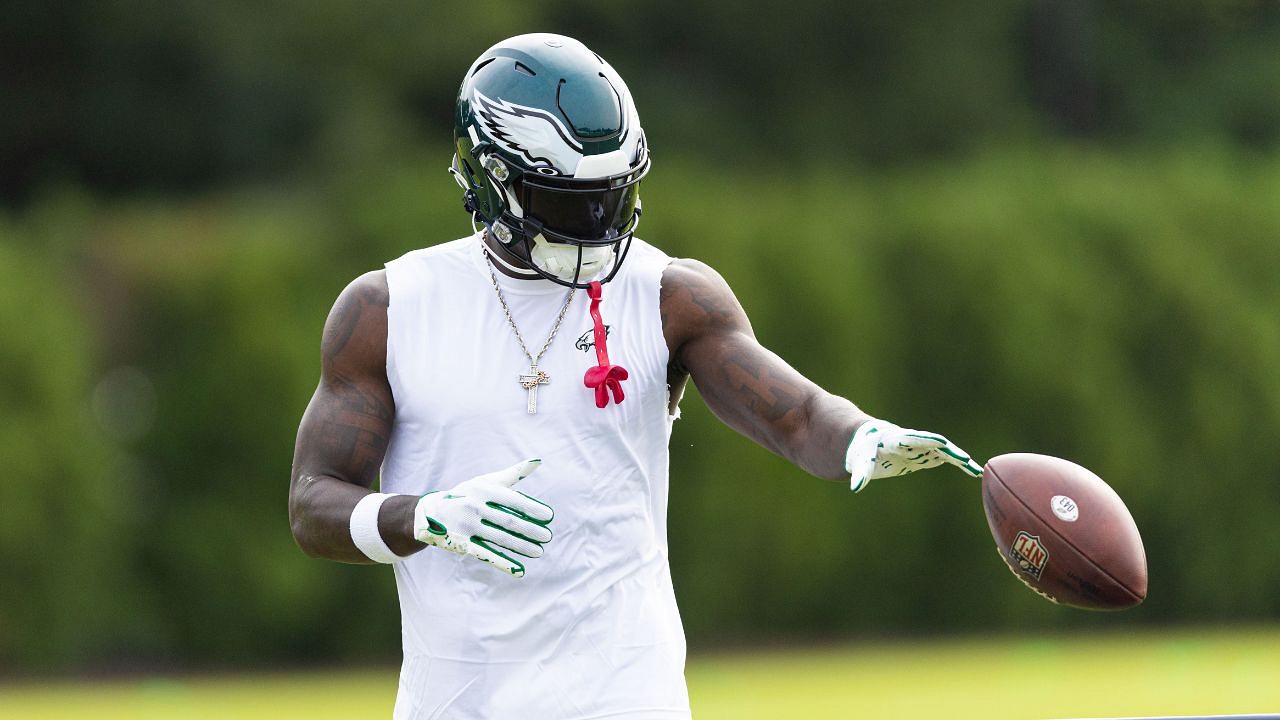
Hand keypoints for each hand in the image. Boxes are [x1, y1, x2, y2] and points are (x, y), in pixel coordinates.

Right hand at [413, 459, 553, 576]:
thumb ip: (513, 474)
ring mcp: (467, 526)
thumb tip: (538, 461)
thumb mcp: (486, 481)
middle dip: (530, 530)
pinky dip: (503, 563)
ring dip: (521, 546)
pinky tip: (519, 570)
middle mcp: (475, 507)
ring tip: (538, 551)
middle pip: (508, 521)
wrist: (430, 512)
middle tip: (547, 537)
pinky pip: (486, 554)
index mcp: (483, 490)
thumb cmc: (467, 494)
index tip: (549, 517)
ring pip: (500, 538)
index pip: (512, 500)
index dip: (531, 509)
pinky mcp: (462, 544)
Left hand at [845, 419, 981, 492]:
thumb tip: (855, 487)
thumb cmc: (862, 452)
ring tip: (975, 470)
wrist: (868, 442)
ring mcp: (920, 447)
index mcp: (894, 440)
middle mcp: (911, 441)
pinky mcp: (925, 455)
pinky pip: (945, 459)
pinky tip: (974, 472)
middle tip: (963, 459)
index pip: (911, 439)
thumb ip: (860, 474)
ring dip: (958, 459)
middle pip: (932, 444)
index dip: (925, 441)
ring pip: (943, 451)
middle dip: (947, 451)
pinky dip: (958, 464)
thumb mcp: (859, 462)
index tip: (940, 443)